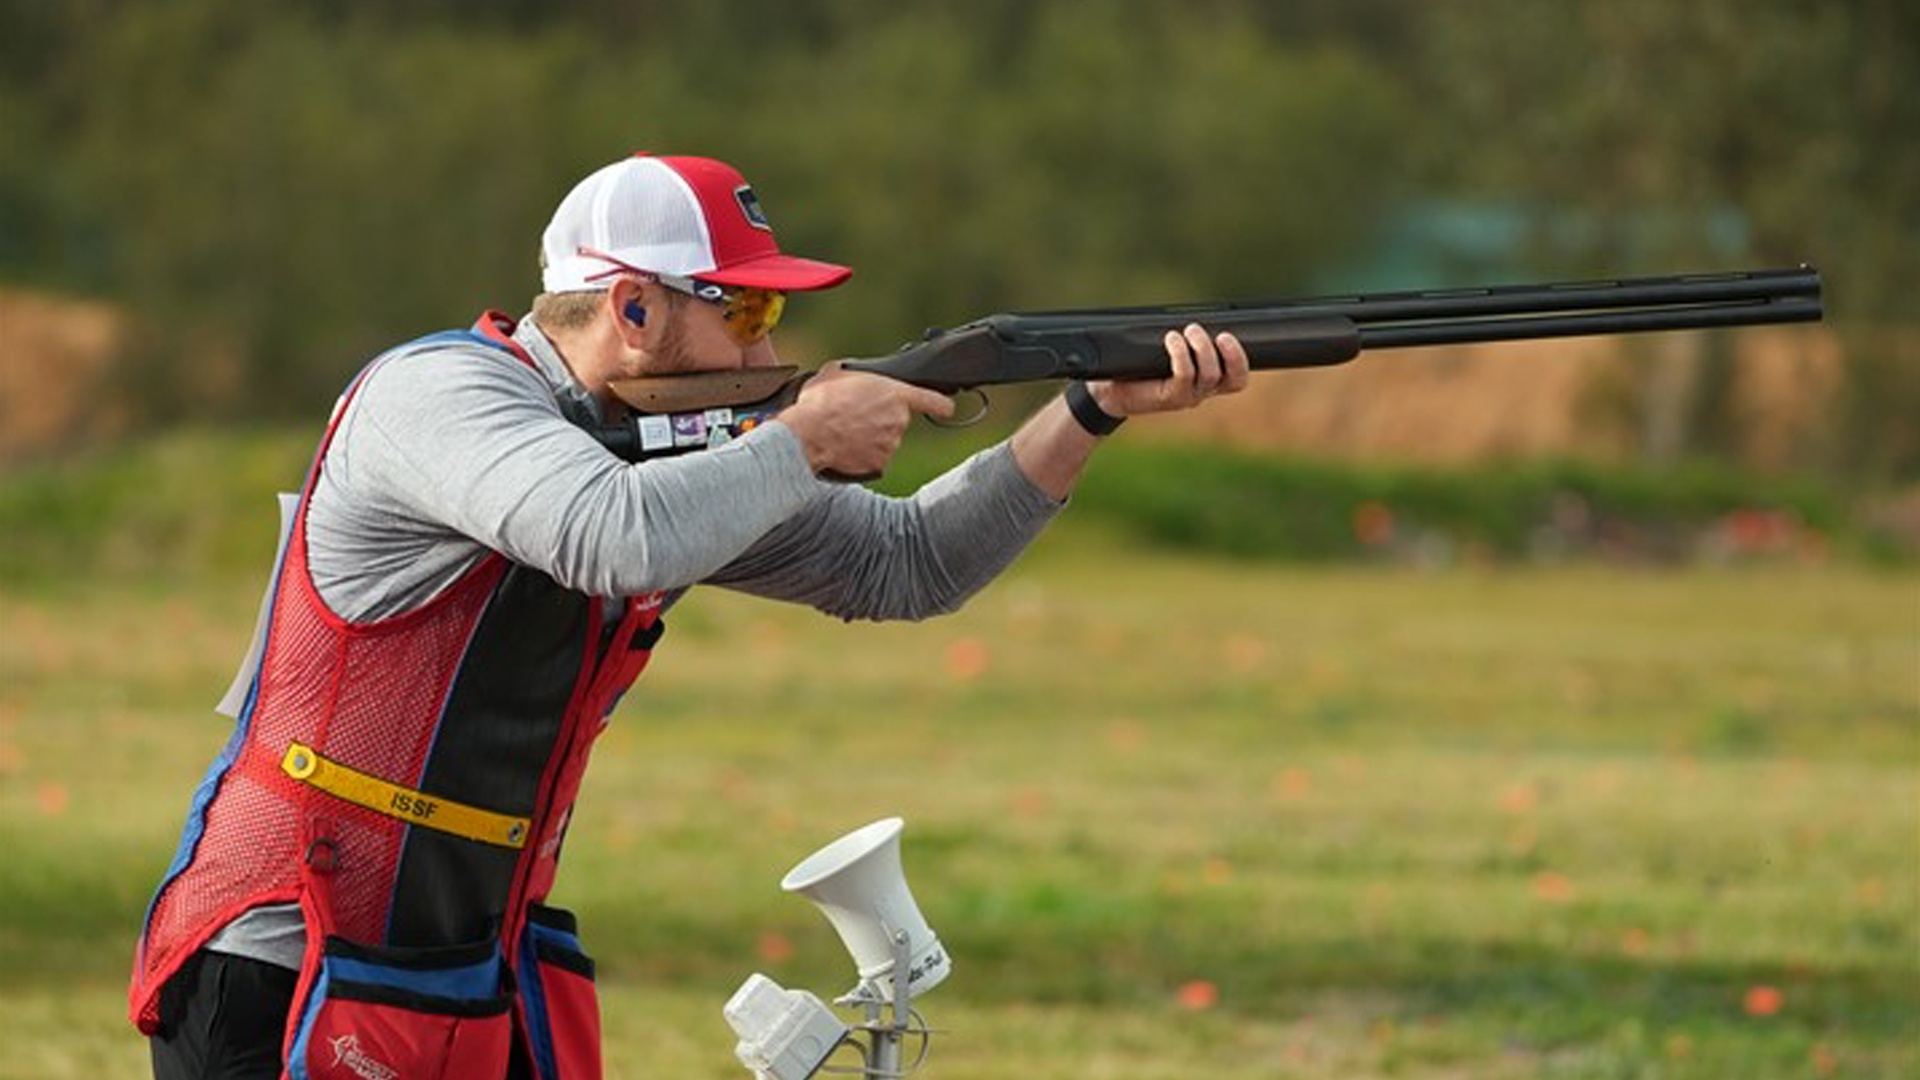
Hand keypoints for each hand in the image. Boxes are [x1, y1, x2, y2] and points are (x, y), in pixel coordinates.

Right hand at [777, 363, 954, 477]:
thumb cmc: (820, 402)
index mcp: (896, 395)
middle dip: (880, 418)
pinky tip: (844, 446)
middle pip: (897, 420)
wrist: (807, 435)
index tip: (946, 407)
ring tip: (843, 430)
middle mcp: (899, 421)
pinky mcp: (878, 465)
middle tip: (855, 414)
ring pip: (885, 440)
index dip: (942, 404)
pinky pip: (874, 459)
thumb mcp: (836, 373)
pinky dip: (862, 455)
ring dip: (869, 437)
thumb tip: (851, 375)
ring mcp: (890, 445)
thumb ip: (856, 374)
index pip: (935, 401)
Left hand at [1088, 323, 1250, 417]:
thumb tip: (1195, 313)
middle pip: (1232, 380)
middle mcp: (1201, 391)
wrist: (1110, 389)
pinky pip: (1184, 377)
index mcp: (1207, 381)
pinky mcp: (1168, 399)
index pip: (1238, 379)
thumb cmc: (1140, 365)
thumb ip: (1184, 338)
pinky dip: (1181, 354)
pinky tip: (1171, 339)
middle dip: (1231, 355)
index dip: (1241, 360)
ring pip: (1209, 376)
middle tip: (1220, 334)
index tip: (1228, 335)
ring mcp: (1186, 397)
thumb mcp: (1167, 349)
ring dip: (1203, 349)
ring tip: (1189, 330)